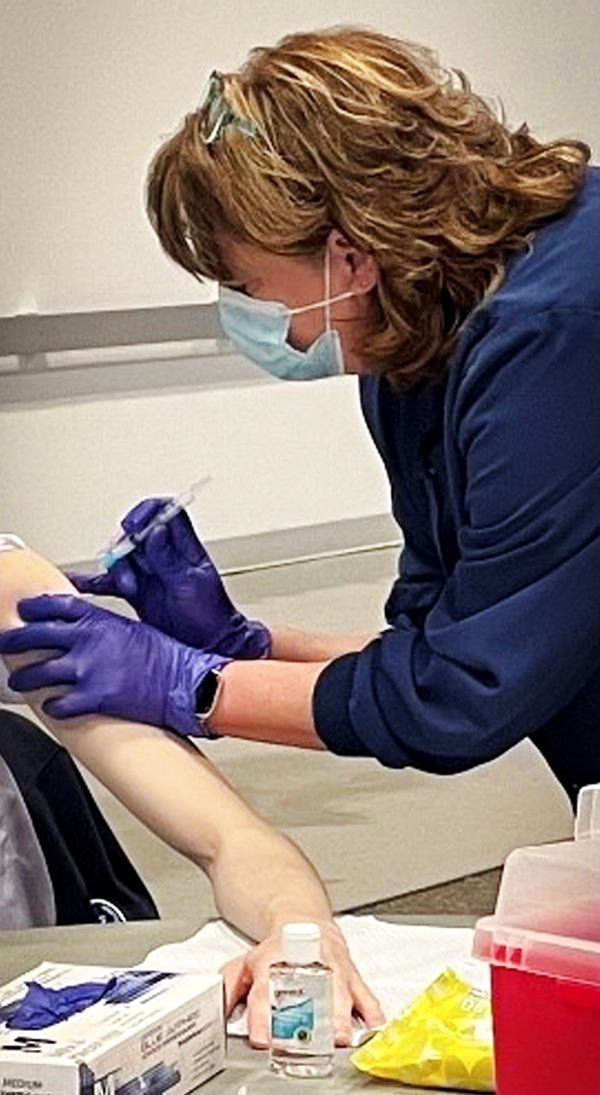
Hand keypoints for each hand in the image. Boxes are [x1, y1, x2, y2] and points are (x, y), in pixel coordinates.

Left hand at [0, 595, 228, 736]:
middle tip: (6, 645)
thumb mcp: (131, 628)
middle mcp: (88, 641)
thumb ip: (102, 627)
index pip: (55, 606)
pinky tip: (51, 707)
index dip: (34, 608)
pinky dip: (51, 707)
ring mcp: (89, 670)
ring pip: (39, 673)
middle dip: (15, 642)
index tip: (24, 611)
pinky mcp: (94, 698)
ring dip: (24, 679)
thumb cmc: (165, 656)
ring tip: (18, 683)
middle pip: (36, 636)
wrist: (185, 681)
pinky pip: (59, 705)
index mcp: (99, 620)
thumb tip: (83, 631)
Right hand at [69, 499, 269, 658]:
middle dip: (126, 545)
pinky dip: (92, 582)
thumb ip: (170, 558)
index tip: (133, 526)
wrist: (209, 647)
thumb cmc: (210, 618)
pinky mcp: (136, 591)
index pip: (165, 512)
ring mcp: (149, 573)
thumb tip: (156, 530)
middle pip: (136, 534)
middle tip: (127, 564)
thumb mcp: (191, 585)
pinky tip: (77, 583)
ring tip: (127, 587)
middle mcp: (165, 555)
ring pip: (122, 556)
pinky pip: (110, 582)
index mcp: (184, 547)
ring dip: (118, 568)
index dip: (146, 512)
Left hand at [221, 920, 384, 1047]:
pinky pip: (364, 992)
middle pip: (310, 991)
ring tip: (343, 1036)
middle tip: (316, 1039)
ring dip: (343, 1014)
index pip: (264, 993)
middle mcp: (305, 965)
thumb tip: (217, 1010)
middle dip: (314, 1016)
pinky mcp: (351, 973)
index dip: (261, 1017)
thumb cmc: (275, 949)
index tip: (261, 1038)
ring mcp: (331, 968)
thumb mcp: (245, 963)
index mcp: (273, 963)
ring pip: (340, 990)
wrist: (303, 921)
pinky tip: (374, 1026)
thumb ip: (229, 986)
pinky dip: (371, 1010)